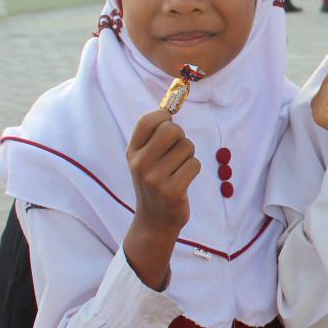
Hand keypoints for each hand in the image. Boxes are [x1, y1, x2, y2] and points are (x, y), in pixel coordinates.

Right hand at [127, 110, 199, 234]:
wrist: (154, 220)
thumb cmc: (155, 182)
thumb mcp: (146, 159)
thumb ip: (155, 135)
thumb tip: (171, 107)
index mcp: (132, 152)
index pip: (148, 121)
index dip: (164, 117)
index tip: (169, 125)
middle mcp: (139, 163)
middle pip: (172, 129)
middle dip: (181, 136)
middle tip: (177, 150)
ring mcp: (154, 178)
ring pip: (187, 147)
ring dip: (189, 155)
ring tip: (178, 169)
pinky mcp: (172, 190)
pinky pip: (195, 164)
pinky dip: (194, 169)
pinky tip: (183, 180)